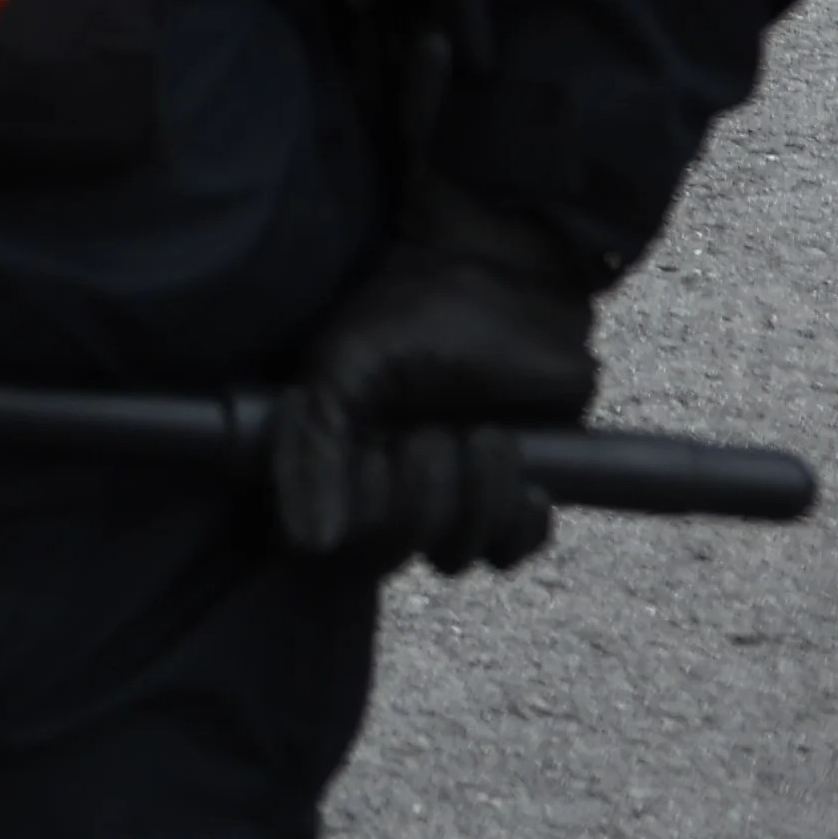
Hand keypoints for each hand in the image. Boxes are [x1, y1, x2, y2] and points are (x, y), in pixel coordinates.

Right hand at [272, 185, 596, 573]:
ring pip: (455, 556)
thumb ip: (314, 451)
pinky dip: (520, 526)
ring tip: (485, 438)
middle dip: (416, 506)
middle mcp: (386, 488)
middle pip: (390, 557)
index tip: (368, 455)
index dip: (353, 517)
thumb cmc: (410, 315)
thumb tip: (310, 543)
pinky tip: (528, 486)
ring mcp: (451, 495)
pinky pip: (514, 550)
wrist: (502, 280)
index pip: (326, 542)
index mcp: (334, 460)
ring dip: (473, 505)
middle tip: (430, 439)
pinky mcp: (513, 491)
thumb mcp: (343, 371)